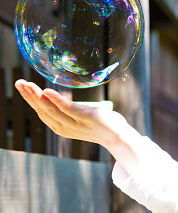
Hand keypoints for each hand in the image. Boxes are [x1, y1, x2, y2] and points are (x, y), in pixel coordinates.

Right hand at [15, 79, 142, 174]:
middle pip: (42, 110)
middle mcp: (64, 127)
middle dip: (29, 96)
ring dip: (37, 96)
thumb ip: (70, 111)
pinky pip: (67, 108)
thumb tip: (62, 99)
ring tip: (28, 85)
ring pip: (51, 109)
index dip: (30, 100)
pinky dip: (56, 99)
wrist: (118, 136)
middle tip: (18, 83)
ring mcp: (73, 123)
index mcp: (61, 127)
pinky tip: (47, 91)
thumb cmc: (101, 125)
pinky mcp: (84, 118)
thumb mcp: (81, 117)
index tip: (23, 87)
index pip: (41, 112)